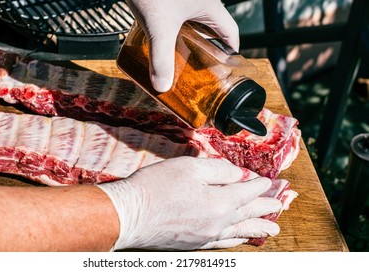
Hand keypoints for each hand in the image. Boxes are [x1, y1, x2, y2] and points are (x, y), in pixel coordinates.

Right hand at [98, 157, 281, 250]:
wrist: (130, 214)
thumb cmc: (157, 187)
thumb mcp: (190, 167)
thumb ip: (220, 169)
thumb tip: (239, 174)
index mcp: (221, 203)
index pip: (247, 192)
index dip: (259, 184)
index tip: (269, 180)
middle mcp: (218, 223)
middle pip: (248, 213)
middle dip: (266, 208)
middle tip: (281, 206)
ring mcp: (206, 236)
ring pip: (239, 231)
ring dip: (257, 227)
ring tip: (273, 229)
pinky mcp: (194, 243)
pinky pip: (224, 242)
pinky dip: (237, 239)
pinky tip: (240, 239)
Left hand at [122, 0, 238, 91]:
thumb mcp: (159, 26)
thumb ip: (161, 57)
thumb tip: (162, 86)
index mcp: (209, 6)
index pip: (230, 32)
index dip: (230, 50)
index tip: (226, 65)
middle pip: (212, 27)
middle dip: (207, 46)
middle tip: (198, 65)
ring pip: (193, 18)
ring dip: (189, 36)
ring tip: (179, 54)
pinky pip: (177, 11)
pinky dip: (173, 25)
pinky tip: (160, 34)